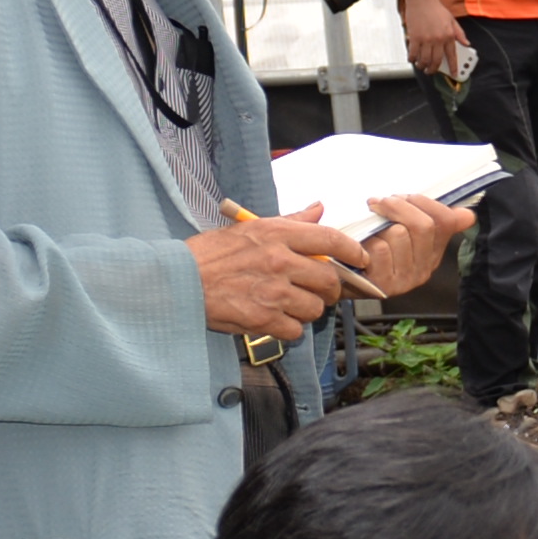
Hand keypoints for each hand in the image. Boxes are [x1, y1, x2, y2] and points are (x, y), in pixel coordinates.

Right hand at [195, 218, 369, 338]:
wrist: (177, 281)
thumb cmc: (209, 255)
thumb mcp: (249, 228)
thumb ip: (289, 222)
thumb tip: (317, 209)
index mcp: (276, 235)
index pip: (329, 240)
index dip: (352, 251)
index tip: (359, 259)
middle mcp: (279, 261)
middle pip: (328, 280)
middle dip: (328, 289)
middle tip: (318, 290)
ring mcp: (272, 292)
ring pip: (314, 308)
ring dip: (307, 309)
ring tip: (289, 304)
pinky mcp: (263, 319)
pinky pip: (295, 329)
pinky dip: (289, 328)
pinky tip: (274, 319)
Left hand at [350, 191, 471, 298]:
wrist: (341, 277)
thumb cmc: (372, 249)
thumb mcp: (405, 233)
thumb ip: (435, 223)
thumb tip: (468, 215)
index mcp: (433, 253)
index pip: (445, 221)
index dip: (424, 201)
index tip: (403, 196)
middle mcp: (423, 269)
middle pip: (423, 226)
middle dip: (399, 206)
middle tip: (379, 203)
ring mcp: (404, 280)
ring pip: (398, 235)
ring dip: (379, 225)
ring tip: (368, 229)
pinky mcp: (383, 286)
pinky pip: (380, 249)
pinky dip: (366, 242)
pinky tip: (360, 246)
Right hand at [396, 0, 464, 82]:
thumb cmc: (436, 9)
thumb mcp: (452, 20)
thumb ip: (459, 33)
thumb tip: (466, 44)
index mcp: (449, 36)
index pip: (452, 56)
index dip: (453, 67)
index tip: (454, 74)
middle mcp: (438, 39)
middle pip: (436, 61)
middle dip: (434, 70)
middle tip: (431, 71)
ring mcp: (426, 39)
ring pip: (424, 60)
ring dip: (423, 66)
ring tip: (422, 66)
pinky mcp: (415, 37)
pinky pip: (413, 53)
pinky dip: (412, 59)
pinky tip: (413, 59)